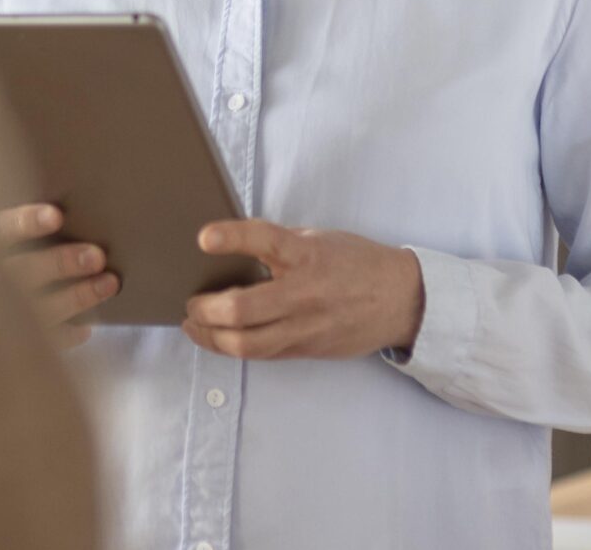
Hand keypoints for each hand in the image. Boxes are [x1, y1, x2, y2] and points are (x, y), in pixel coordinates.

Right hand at [0, 202, 118, 348]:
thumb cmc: (0, 257)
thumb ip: (24, 227)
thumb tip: (74, 212)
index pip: (2, 230)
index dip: (27, 223)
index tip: (56, 217)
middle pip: (25, 271)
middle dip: (61, 263)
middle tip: (97, 256)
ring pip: (38, 308)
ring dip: (77, 297)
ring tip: (109, 283)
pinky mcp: (13, 341)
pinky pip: (40, 342)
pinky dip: (65, 335)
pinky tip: (86, 328)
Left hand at [182, 219, 424, 361]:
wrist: (400, 300)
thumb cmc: (357, 263)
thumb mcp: (319, 238)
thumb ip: (280, 243)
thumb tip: (234, 248)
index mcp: (308, 255)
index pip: (265, 242)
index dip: (233, 238)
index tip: (204, 238)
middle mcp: (304, 293)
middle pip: (244, 310)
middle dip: (206, 309)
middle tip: (190, 301)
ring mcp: (305, 327)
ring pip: (247, 344)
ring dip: (211, 336)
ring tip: (194, 324)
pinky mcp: (305, 349)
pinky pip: (261, 353)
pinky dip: (233, 347)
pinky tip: (218, 337)